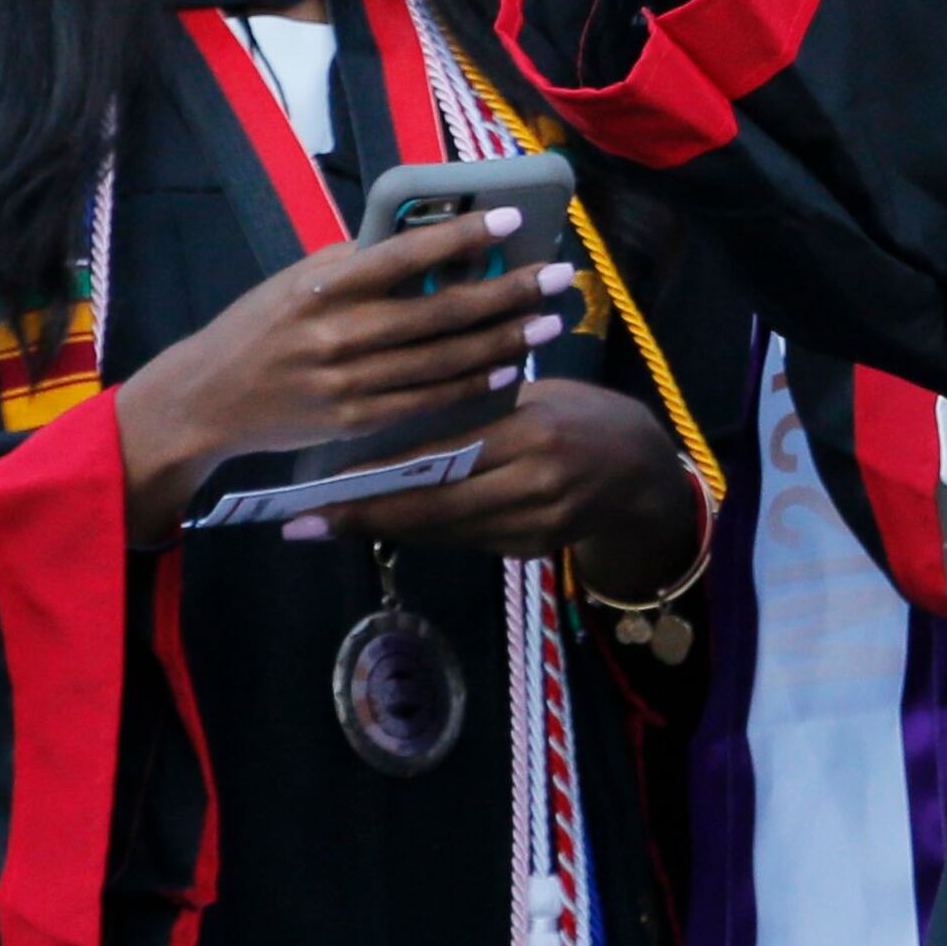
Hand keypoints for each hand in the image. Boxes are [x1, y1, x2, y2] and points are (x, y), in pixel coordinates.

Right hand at [106, 210, 577, 539]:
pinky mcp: (353, 421)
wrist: (204, 401)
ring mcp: (347, 382)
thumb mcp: (296, 281)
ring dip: (504, 340)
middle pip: (439, 313)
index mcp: (321, 286)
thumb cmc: (259, 327)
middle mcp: (336, 334)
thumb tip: (431, 242)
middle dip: (509, 292)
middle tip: (561, 275)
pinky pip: (426, 402)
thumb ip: (357, 265)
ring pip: (442, 361)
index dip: (460, 238)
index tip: (509, 220)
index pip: (403, 255)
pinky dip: (472, 386)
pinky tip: (509, 370)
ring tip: (549, 321)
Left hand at [307, 378, 696, 576]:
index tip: (319, 491)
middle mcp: (535, 485)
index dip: (376, 478)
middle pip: (433, 508)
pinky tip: (393, 523)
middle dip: (363, 518)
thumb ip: (477, 414)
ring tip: (333, 523)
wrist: (643, 468)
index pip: (440, 459)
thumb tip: (396, 430)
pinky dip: (429, 531)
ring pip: (445, 532)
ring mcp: (537, 525)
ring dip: (388, 528)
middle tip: (304, 524)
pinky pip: (468, 542)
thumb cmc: (581, 412)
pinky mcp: (535, 550)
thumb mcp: (534, 395)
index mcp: (533, 433)